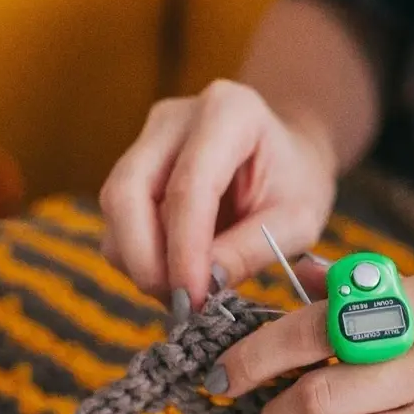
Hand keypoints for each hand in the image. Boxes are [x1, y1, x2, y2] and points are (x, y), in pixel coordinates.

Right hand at [99, 81, 337, 306]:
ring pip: (116, 209)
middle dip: (145, 258)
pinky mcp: (135, 167)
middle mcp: (176, 117)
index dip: (185, 249)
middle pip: (128, 191)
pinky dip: (140, 257)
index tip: (194, 297)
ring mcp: (148, 139)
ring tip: (187, 291)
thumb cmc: (296, 184)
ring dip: (141, 262)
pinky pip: (118, 221)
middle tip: (179, 302)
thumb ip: (251, 249)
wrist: (287, 159)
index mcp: (229, 111)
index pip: (189, 186)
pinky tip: (176, 273)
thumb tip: (200, 287)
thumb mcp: (297, 221)